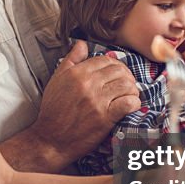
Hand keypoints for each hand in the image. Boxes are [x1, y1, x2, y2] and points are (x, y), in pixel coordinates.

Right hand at [29, 40, 140, 160]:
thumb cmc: (53, 111)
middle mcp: (88, 84)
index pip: (105, 60)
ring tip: (130, 95)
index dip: (115, 65)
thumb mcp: (56, 80)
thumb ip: (71, 60)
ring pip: (127, 86)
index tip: (117, 74)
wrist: (51, 140)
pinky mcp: (105, 117)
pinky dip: (134, 103)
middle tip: (127, 85)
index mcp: (77, 73)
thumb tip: (81, 44)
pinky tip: (131, 106)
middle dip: (127, 76)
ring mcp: (97, 100)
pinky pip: (128, 103)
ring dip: (132, 90)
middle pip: (119, 71)